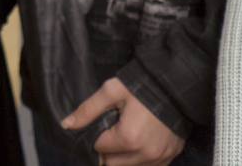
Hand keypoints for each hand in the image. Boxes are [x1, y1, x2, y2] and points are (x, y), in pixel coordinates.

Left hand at [61, 77, 184, 165]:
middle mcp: (146, 153)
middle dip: (107, 151)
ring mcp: (160, 157)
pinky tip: (139, 143)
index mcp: (129, 138)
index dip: (96, 137)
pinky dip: (140, 160)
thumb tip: (66, 125)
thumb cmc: (141, 85)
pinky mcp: (171, 156)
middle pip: (113, 163)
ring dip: (123, 158)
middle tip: (110, 132)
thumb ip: (88, 110)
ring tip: (125, 136)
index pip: (100, 149)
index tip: (102, 125)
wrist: (176, 84)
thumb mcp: (111, 91)